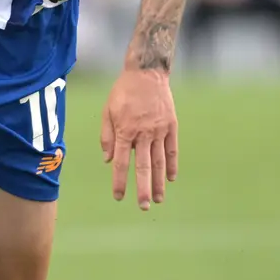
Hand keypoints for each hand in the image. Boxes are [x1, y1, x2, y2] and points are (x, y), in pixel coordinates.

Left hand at [100, 68, 177, 210]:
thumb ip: (107, 136)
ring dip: (159, 182)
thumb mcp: (107, 111)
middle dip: (143, 189)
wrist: (147, 72)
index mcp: (125, 131)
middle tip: (144, 207)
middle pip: (144, 167)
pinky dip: (172, 164)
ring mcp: (159, 130)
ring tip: (159, 199)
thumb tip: (108, 160)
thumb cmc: (123, 92)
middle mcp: (143, 133)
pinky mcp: (171, 125)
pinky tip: (171, 178)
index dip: (119, 181)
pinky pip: (172, 149)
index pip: (121, 163)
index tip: (119, 196)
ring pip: (159, 161)